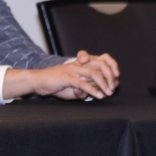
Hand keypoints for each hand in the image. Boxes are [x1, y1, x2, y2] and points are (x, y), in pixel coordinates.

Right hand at [4, 52, 118, 100]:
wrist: (38, 80)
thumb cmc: (56, 84)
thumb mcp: (74, 85)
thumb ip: (86, 86)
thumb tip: (100, 91)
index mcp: (81, 63)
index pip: (102, 59)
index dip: (112, 66)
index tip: (117, 78)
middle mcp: (78, 64)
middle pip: (101, 64)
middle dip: (110, 76)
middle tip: (113, 88)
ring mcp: (72, 70)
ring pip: (94, 73)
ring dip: (104, 84)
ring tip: (108, 93)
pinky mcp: (66, 78)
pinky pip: (83, 83)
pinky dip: (93, 90)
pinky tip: (99, 96)